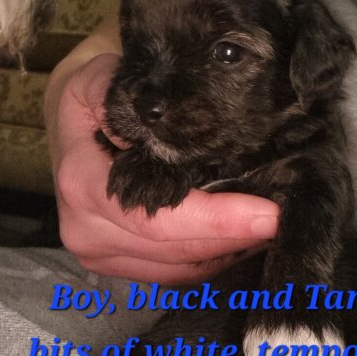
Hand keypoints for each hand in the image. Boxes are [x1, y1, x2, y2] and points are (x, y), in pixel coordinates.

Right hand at [50, 53, 279, 284]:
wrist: (70, 126)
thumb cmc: (92, 98)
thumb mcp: (99, 80)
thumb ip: (128, 92)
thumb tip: (169, 116)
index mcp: (83, 184)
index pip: (156, 219)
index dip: (215, 222)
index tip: (268, 214)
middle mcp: (86, 229)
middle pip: (175, 251)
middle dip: (235, 238)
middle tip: (286, 219)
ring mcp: (100, 254)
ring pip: (179, 270)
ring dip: (229, 253)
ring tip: (273, 228)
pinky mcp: (117, 265)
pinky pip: (174, 275)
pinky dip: (212, 261)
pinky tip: (243, 239)